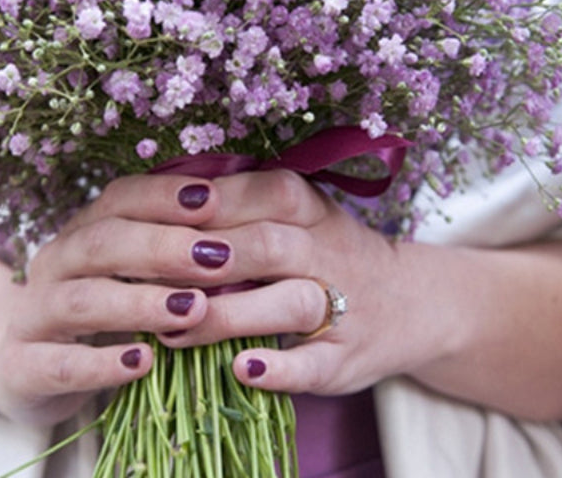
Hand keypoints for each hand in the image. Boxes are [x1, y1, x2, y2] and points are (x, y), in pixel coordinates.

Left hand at [140, 168, 416, 396]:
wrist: (409, 301)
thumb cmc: (325, 251)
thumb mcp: (297, 215)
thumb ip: (242, 204)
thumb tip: (163, 200)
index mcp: (311, 209)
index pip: (264, 192)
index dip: (214, 203)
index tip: (161, 213)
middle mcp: (329, 251)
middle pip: (270, 244)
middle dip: (211, 256)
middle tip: (152, 274)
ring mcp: (343, 305)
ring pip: (289, 303)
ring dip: (229, 316)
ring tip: (175, 331)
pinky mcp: (345, 358)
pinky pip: (313, 363)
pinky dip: (278, 368)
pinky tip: (239, 369)